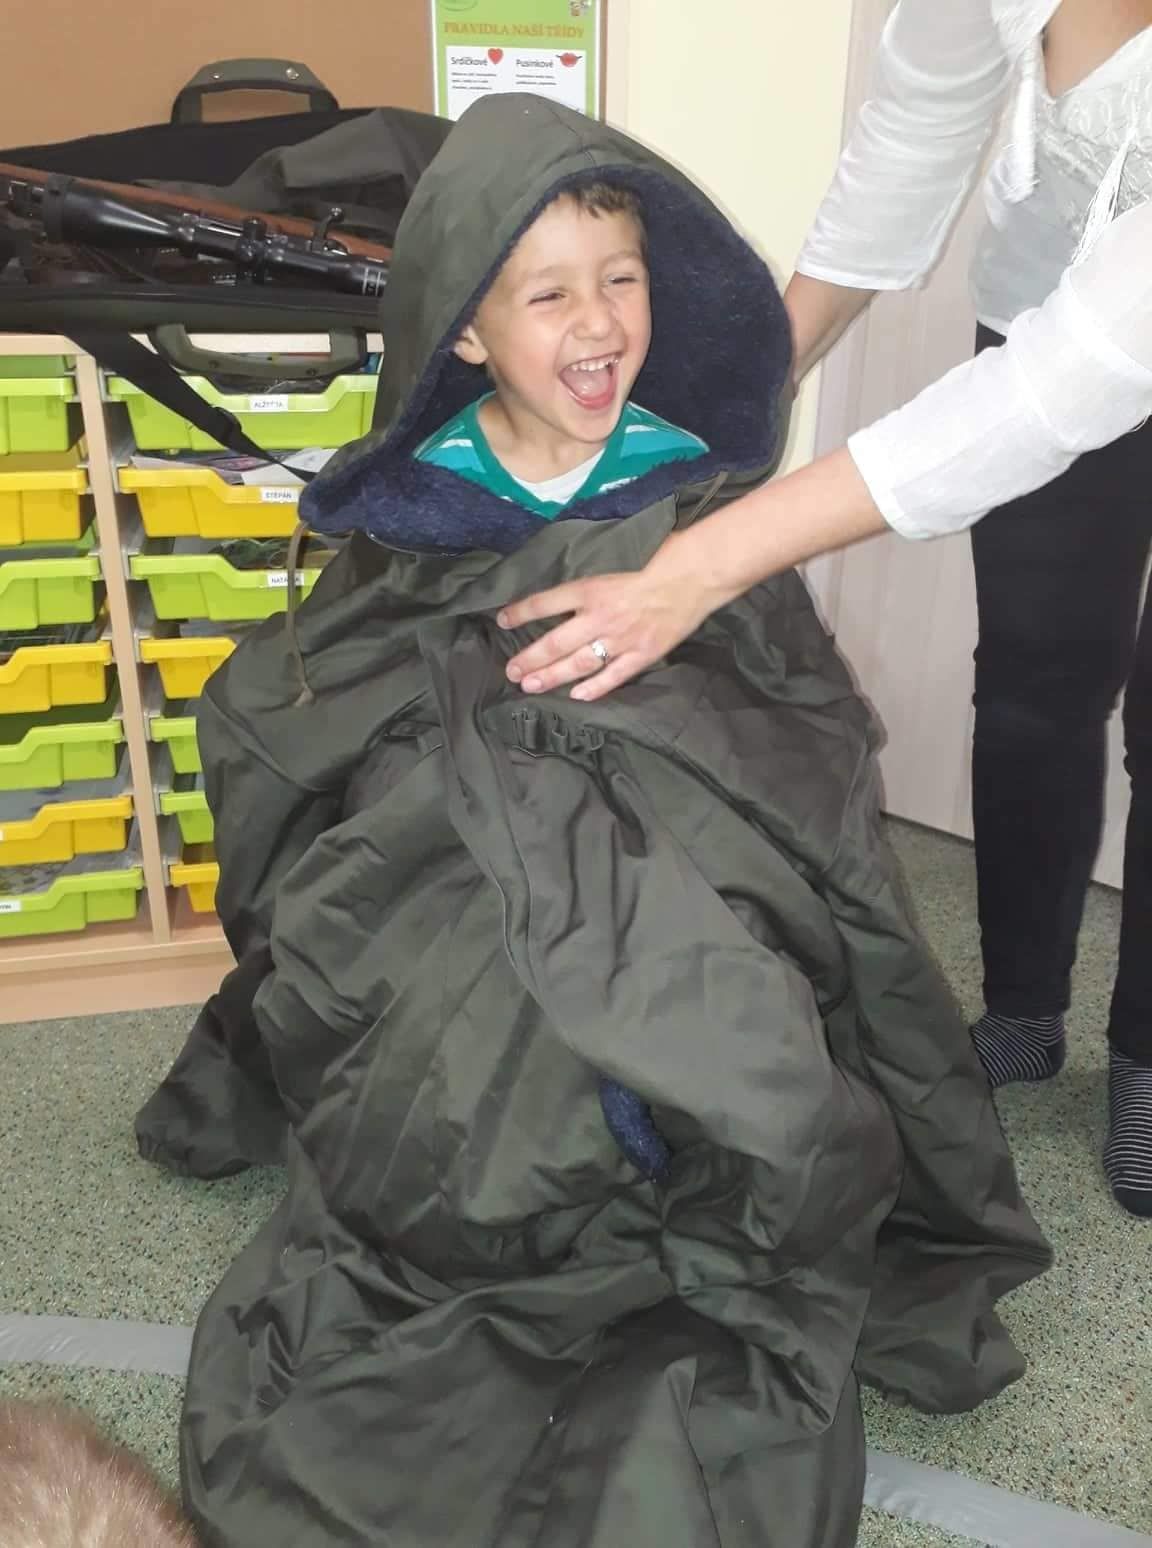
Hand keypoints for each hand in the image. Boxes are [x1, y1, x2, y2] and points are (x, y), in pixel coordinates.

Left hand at [496, 532, 729, 700]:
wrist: (697, 573)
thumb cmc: (661, 556)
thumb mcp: (618, 556)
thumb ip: (594, 575)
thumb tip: (571, 584)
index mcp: (592, 588)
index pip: (545, 603)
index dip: (521, 613)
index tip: (503, 620)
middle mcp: (600, 617)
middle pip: (554, 643)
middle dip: (529, 658)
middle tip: (510, 671)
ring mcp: (621, 639)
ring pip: (577, 664)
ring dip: (550, 677)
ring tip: (530, 685)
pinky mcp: (643, 654)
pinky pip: (613, 677)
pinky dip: (593, 688)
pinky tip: (576, 696)